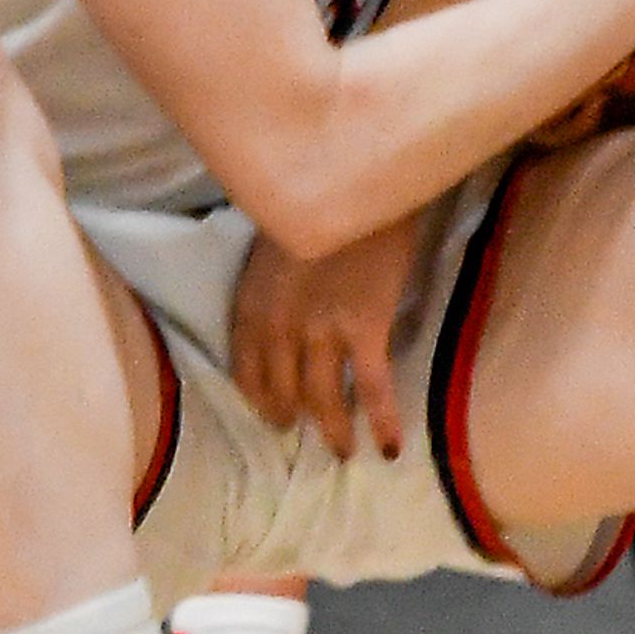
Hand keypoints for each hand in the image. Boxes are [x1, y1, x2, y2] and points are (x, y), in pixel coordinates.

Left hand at [230, 213, 423, 457]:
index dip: (258, 398)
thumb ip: (275, 279)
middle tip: (303, 433)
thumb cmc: (315, 198)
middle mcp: (278, 329)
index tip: (270, 412)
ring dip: (334, 430)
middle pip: (282, 390)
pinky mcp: (365, 331)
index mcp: (251, 305)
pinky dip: (382, 420)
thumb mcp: (276, 241)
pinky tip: (389, 447)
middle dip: (290, 417)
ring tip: (344, 451)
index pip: (246, 369)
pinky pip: (373, 388)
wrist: (351, 181)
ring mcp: (322, 334)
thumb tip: (289, 295)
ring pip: (324, 398)